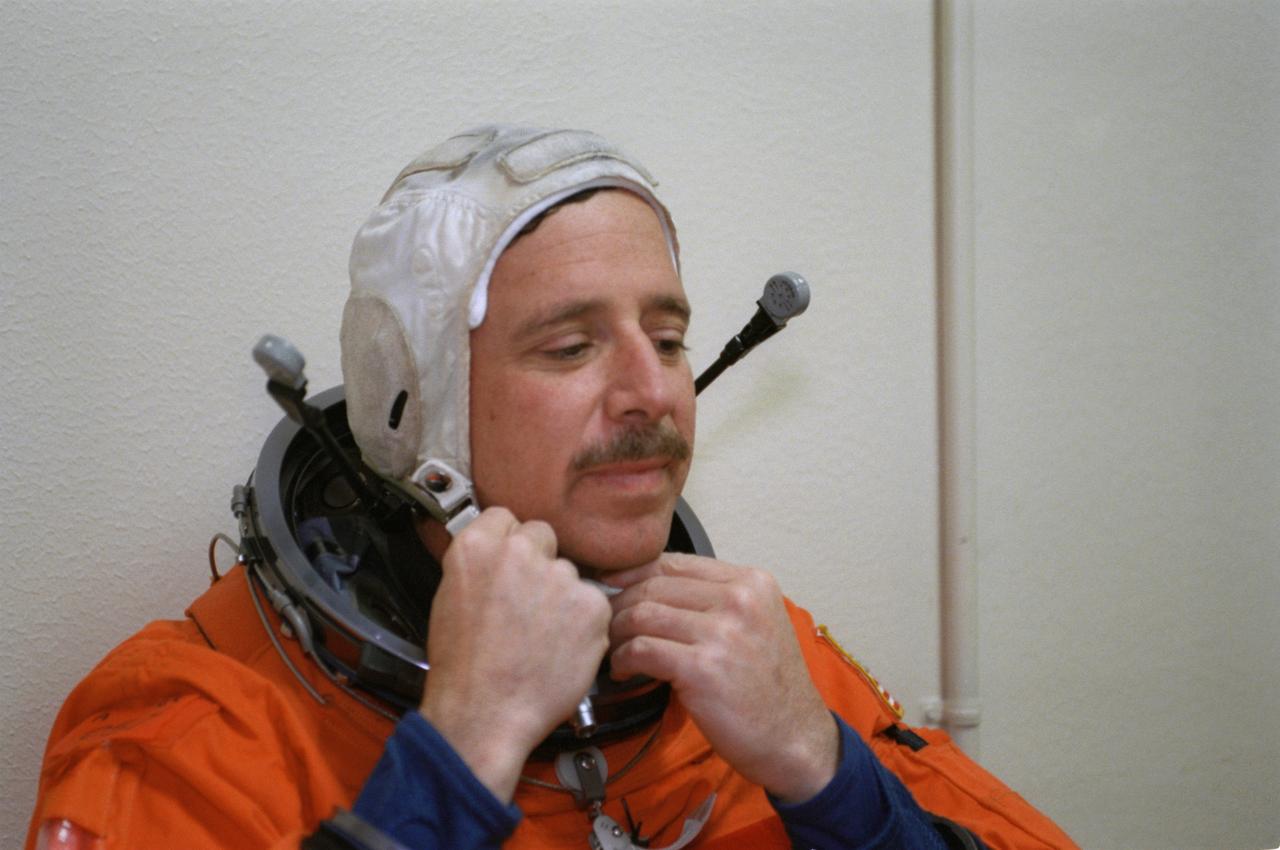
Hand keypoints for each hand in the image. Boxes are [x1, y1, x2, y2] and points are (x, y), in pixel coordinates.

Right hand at [418, 507, 610, 801]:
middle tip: (528, 602)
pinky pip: (592, 603)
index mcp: (477, 547)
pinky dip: (582, 624)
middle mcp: (519, 552)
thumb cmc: (463, 668)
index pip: (505, 516)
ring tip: (540, 638)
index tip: (510, 563)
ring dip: (561, 596)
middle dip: (539, 562)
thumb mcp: (450, 599)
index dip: (508, 541)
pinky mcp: (591, 604)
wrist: (485, 714)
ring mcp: (559, 576)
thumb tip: (500, 555)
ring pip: (569, 573)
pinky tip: (560, 649)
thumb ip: (481, 566)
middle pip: (542, 535)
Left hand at [606, 554, 838, 802]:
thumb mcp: (755, 622)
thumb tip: (648, 584)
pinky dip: (623, 659)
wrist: (793, 738)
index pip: (674, 562)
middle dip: (620, 604)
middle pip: (654, 586)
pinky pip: (641, 649)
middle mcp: (740, 599)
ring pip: (642, 614)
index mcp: (751, 582)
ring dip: (618, 634)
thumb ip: (714, 598)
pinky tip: (624, 670)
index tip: (610, 584)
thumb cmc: (767, 686)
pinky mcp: (703, 668)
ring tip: (615, 651)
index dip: (633, 572)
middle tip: (607, 625)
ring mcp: (722, 632)